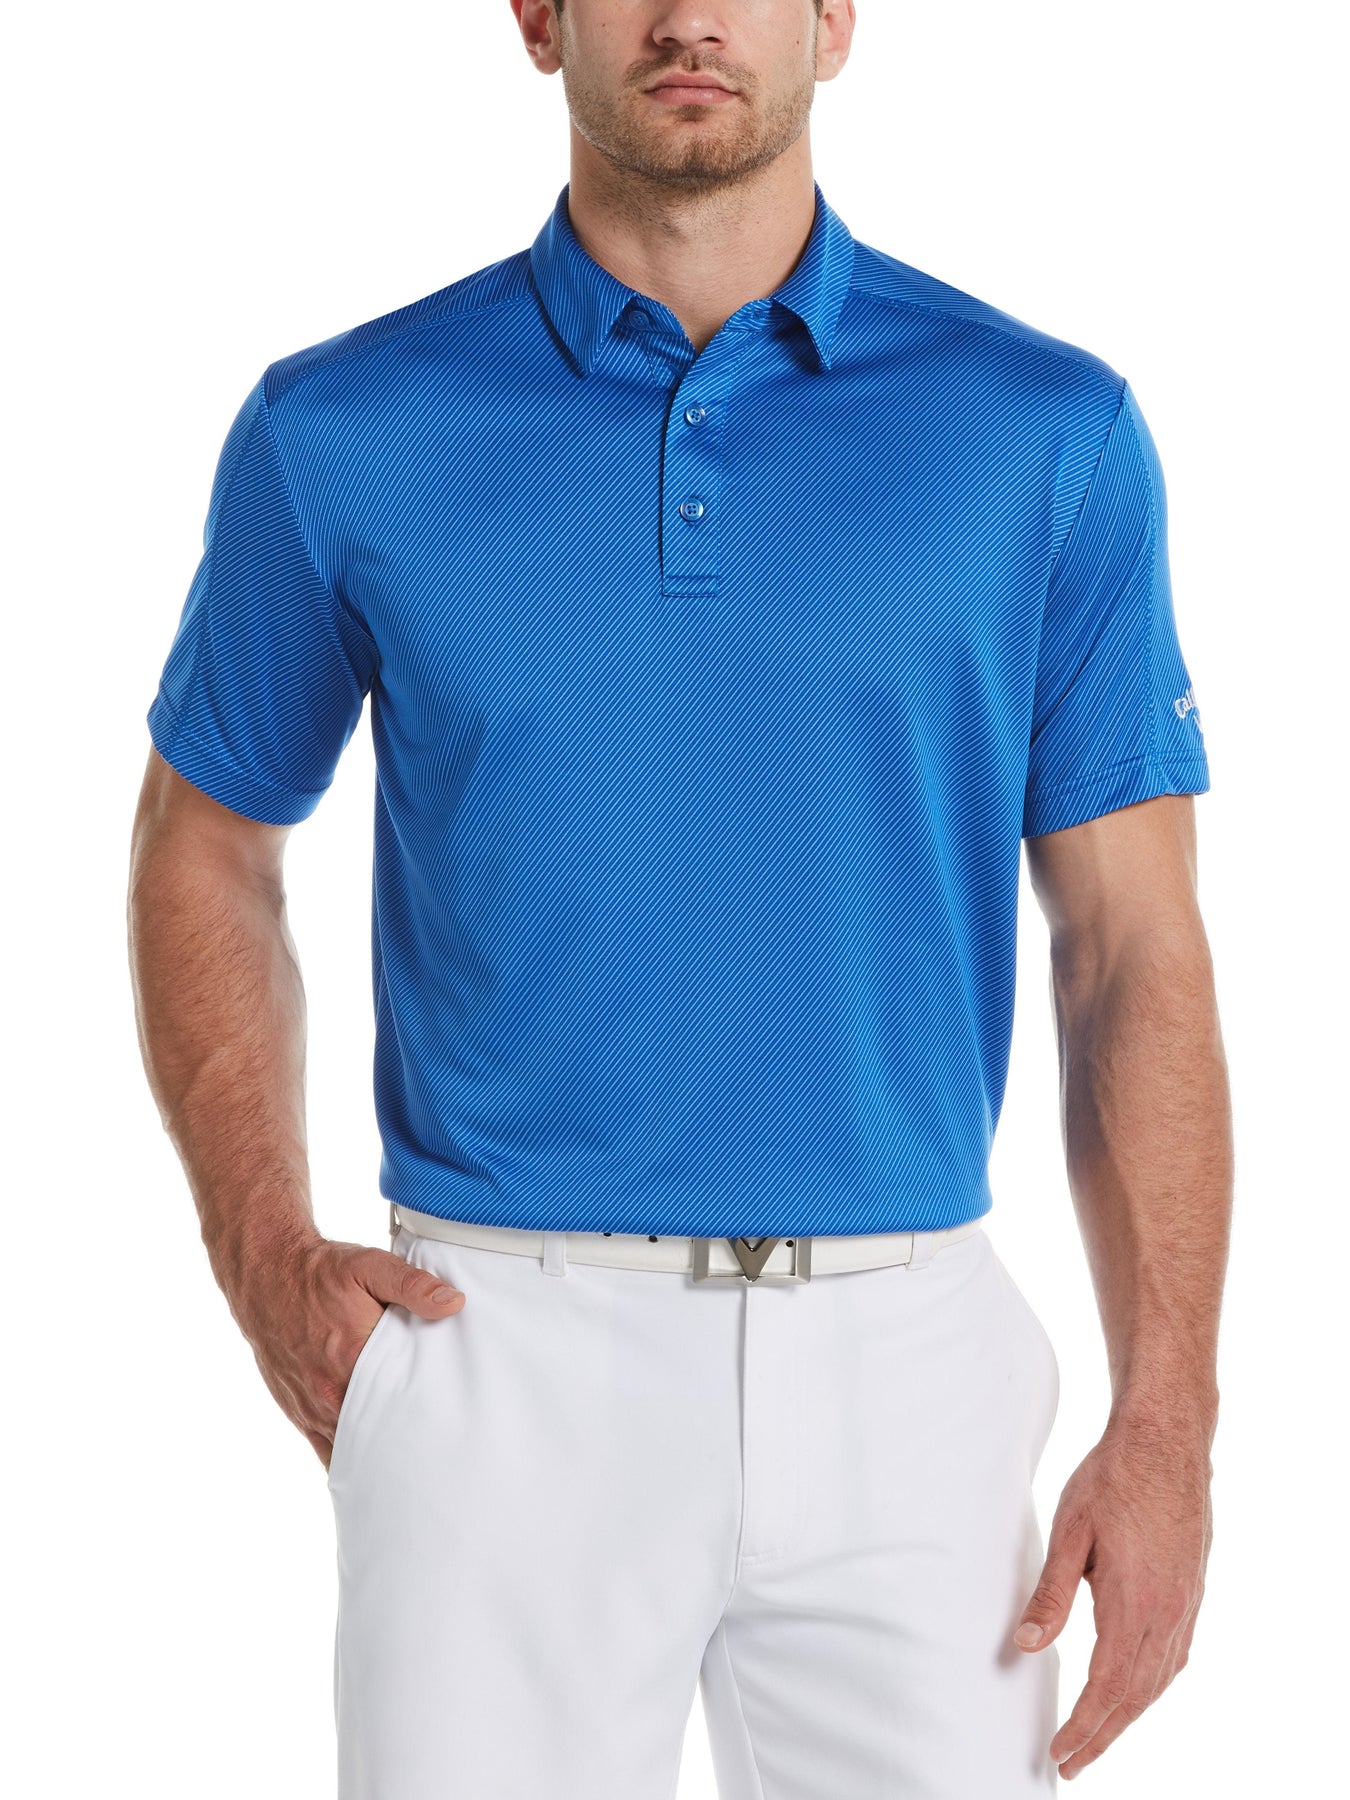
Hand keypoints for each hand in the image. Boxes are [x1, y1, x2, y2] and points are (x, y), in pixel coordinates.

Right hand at [233, 1234, 465, 1469]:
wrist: (266, 1278)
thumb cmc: (320, 1274)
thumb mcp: (369, 1267)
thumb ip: (412, 1287)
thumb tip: (452, 1304)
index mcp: (353, 1358)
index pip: (402, 1401)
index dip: (427, 1412)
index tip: (449, 1420)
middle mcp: (330, 1390)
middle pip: (379, 1433)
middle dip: (407, 1441)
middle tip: (437, 1448)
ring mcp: (312, 1407)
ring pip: (353, 1449)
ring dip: (378, 1453)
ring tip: (410, 1460)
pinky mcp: (298, 1412)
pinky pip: (326, 1451)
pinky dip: (350, 1459)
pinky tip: (371, 1466)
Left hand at [1013, 1414, 1213, 1778]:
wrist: (1166, 1439)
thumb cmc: (1112, 1477)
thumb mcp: (1070, 1530)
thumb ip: (1050, 1593)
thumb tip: (1026, 1647)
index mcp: (1135, 1601)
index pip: (1109, 1687)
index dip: (1085, 1726)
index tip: (1061, 1753)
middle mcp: (1168, 1611)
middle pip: (1136, 1696)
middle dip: (1103, 1735)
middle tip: (1073, 1763)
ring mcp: (1186, 1603)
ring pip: (1159, 1680)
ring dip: (1128, 1715)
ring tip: (1098, 1737)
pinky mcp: (1192, 1590)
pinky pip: (1175, 1656)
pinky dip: (1153, 1685)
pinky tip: (1137, 1691)